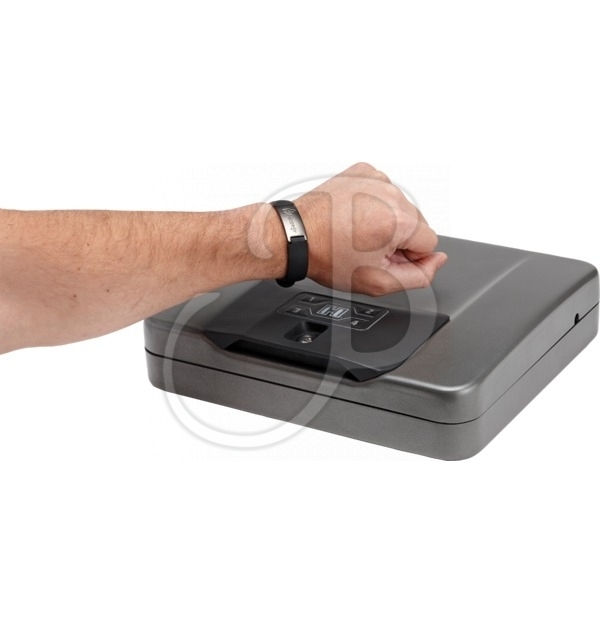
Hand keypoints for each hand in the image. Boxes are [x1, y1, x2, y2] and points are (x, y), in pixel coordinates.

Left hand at [295, 163, 447, 295]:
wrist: (296, 235)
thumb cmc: (327, 256)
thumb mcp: (377, 282)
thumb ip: (418, 276)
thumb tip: (437, 260)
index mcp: (399, 220)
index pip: (430, 243)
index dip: (408, 257)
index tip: (383, 258)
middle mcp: (391, 193)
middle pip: (416, 223)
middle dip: (397, 238)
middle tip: (365, 248)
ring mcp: (376, 178)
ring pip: (399, 207)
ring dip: (385, 220)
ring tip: (355, 231)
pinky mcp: (363, 171)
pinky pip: (382, 191)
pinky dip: (372, 204)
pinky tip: (352, 216)